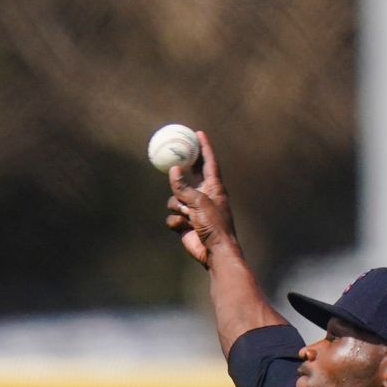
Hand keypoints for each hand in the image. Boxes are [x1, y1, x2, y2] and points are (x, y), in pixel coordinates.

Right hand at [165, 130, 235, 267]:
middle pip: (189, 178)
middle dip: (180, 173)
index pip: (208, 162)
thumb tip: (173, 170)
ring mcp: (194, 210)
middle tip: (171, 159)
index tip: (198, 133)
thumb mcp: (198, 202)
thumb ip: (183, 186)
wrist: (215, 252)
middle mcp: (204, 196)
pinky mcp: (185, 224)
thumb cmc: (214, 225)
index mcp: (214, 187)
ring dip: (177, 207)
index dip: (204, 147)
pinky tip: (184, 228)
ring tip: (187, 215)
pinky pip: (172, 217)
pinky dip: (176, 222)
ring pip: (175, 199)